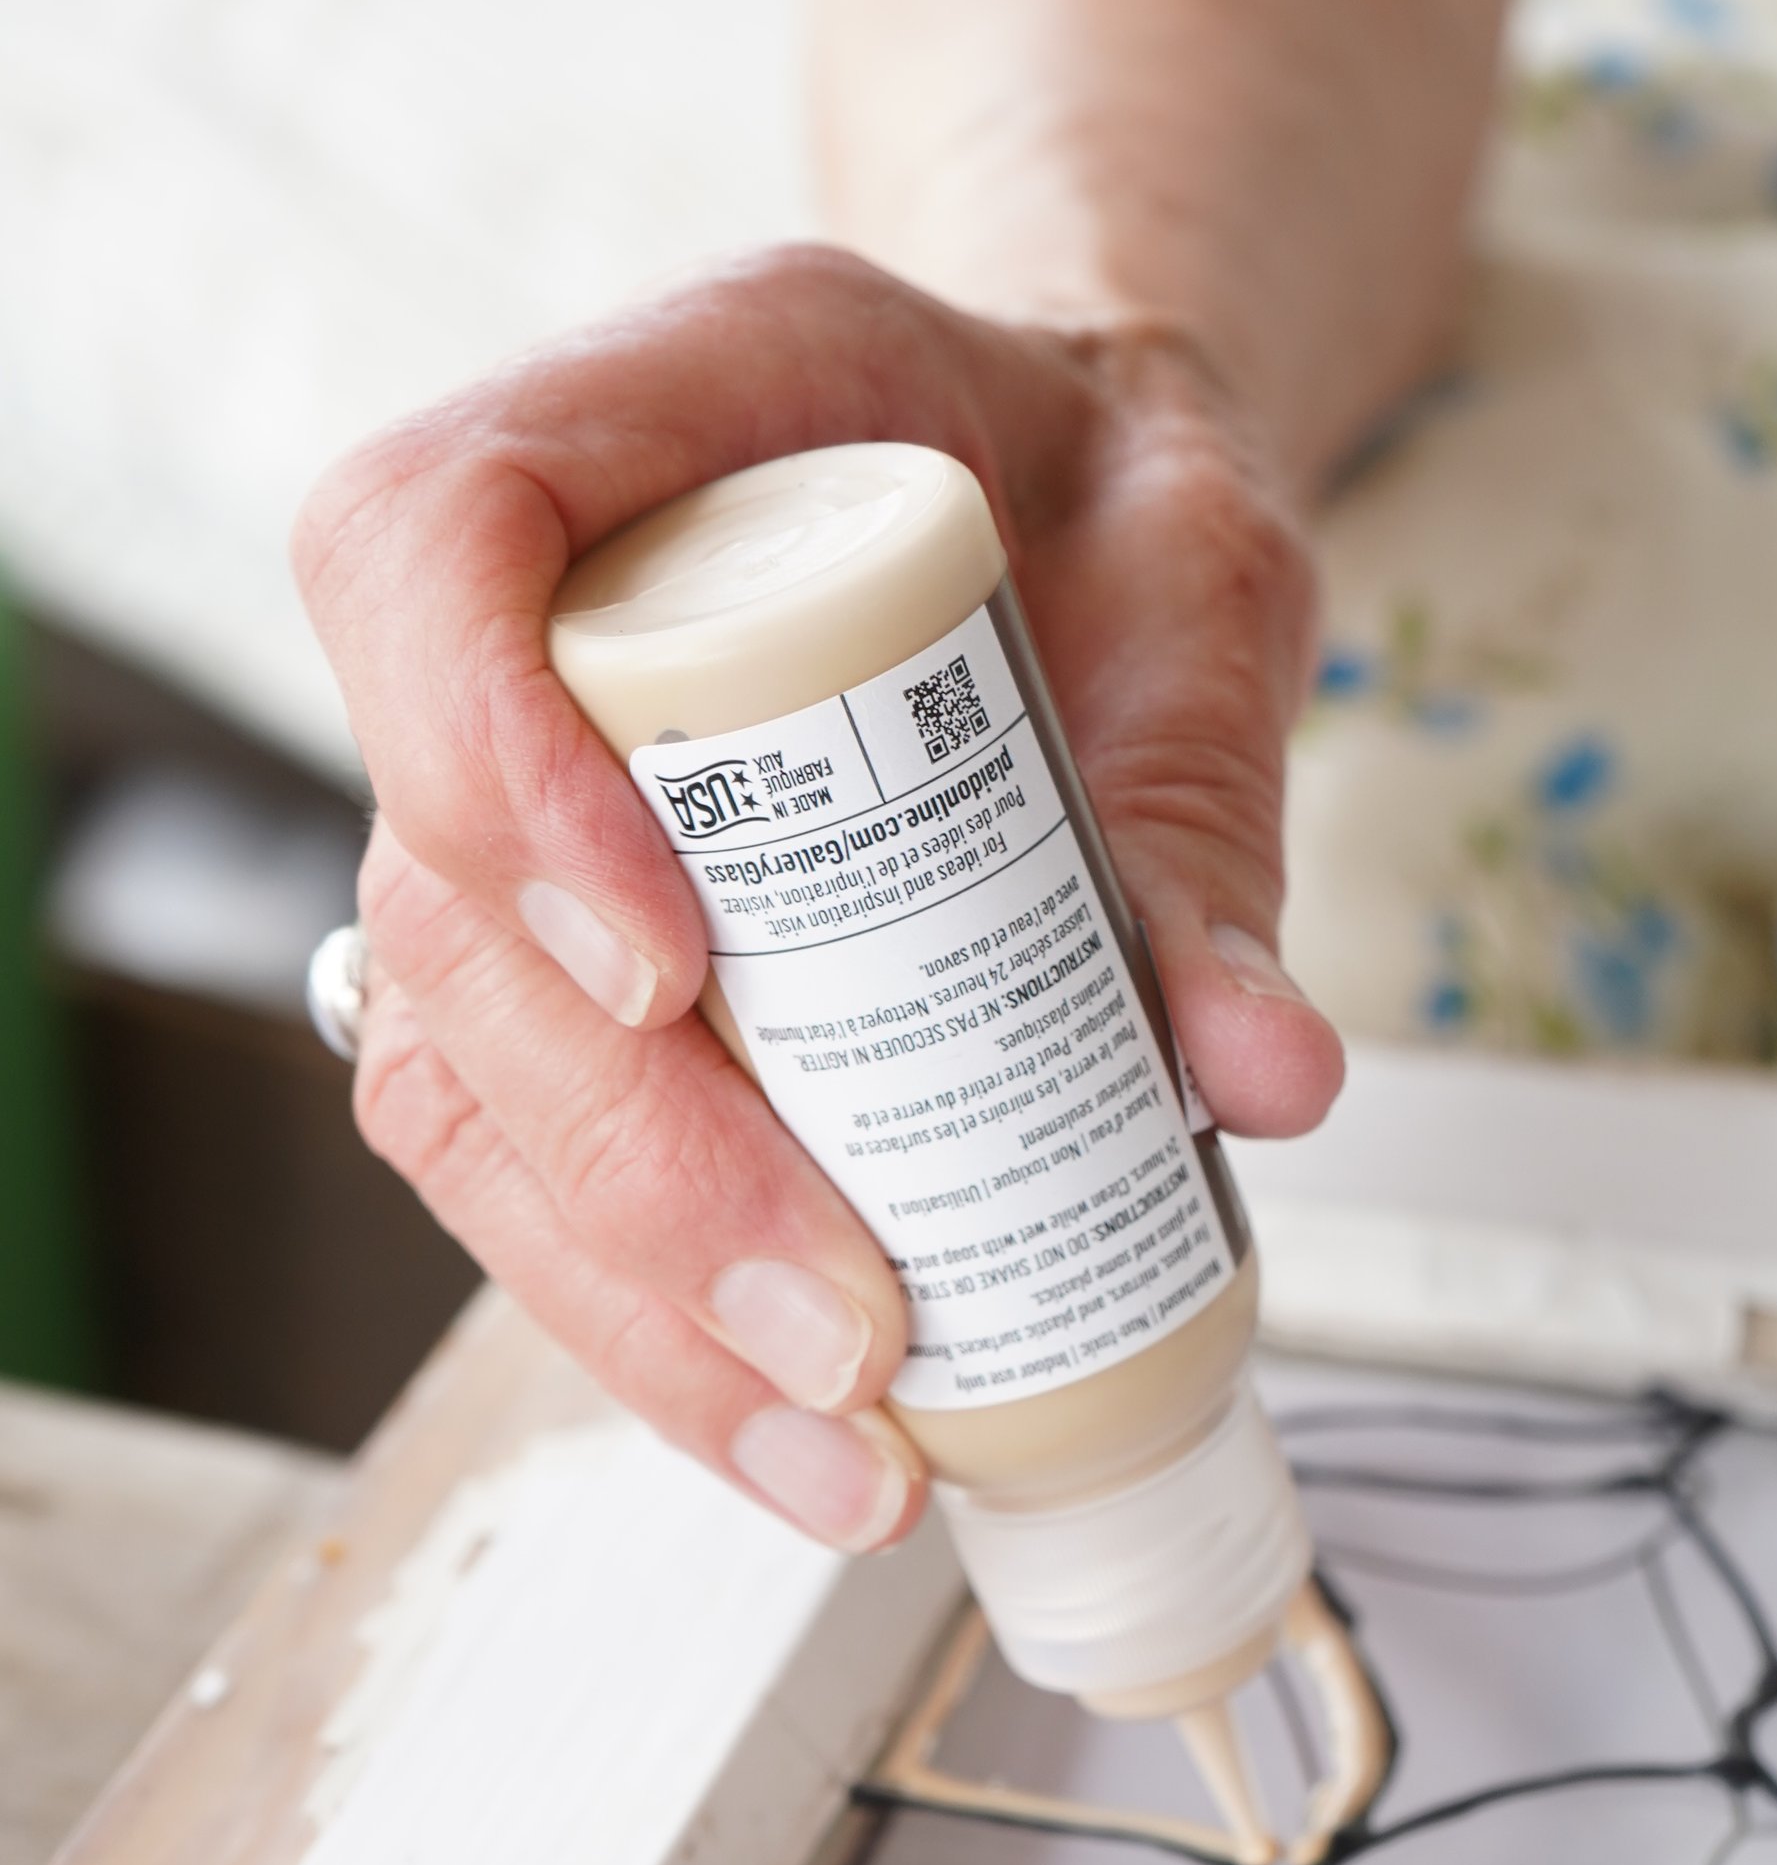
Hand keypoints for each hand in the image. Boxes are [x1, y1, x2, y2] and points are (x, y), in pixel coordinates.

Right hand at [294, 246, 1342, 1548]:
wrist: (1080, 505)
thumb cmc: (1099, 497)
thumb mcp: (1194, 588)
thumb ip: (1209, 804)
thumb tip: (1254, 1072)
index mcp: (633, 421)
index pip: (434, 554)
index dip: (500, 769)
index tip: (673, 967)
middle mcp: (513, 631)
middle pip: (443, 906)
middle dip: (636, 1154)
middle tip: (845, 1323)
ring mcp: (502, 825)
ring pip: (461, 1083)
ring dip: (636, 1298)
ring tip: (847, 1443)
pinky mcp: (555, 983)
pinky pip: (539, 1169)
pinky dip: (665, 1327)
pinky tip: (809, 1440)